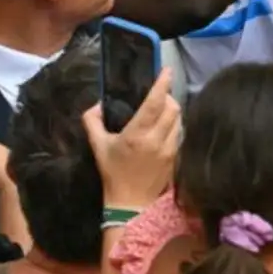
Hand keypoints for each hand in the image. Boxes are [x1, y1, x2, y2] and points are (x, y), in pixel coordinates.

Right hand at [81, 69, 181, 209]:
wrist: (131, 203)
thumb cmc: (113, 173)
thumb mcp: (98, 146)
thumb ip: (92, 122)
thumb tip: (97, 104)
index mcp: (137, 134)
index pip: (155, 103)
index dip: (162, 84)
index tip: (166, 70)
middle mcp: (157, 139)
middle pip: (173, 107)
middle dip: (167, 96)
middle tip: (158, 94)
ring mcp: (171, 149)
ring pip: (179, 120)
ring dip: (172, 111)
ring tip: (161, 110)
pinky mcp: (178, 157)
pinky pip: (180, 133)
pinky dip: (174, 125)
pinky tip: (165, 128)